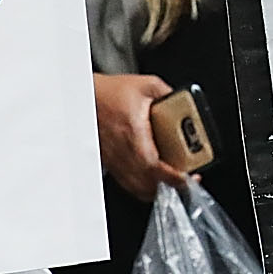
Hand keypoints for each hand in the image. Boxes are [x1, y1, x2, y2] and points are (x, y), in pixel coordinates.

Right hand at [95, 73, 186, 201]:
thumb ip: (170, 95)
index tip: (188, 177)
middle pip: (147, 184)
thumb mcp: (147, 85)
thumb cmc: (108, 92)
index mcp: (133, 132)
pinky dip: (141, 186)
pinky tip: (152, 180)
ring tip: (171, 181)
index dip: (173, 176)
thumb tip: (186, 104)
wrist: (84, 96)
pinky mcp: (109, 162)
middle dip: (169, 186)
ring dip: (155, 188)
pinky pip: (127, 183)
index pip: (154, 166)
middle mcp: (122, 151)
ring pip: (136, 187)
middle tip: (185, 179)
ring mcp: (114, 159)